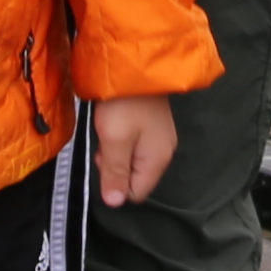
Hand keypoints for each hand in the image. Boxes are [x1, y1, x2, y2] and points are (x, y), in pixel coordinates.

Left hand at [90, 91, 178, 206]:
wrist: (135, 66)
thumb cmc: (123, 105)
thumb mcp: (114, 140)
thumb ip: (115, 173)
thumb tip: (115, 204)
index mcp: (157, 161)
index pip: (135, 193)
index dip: (116, 183)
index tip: (107, 159)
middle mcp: (164, 153)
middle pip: (134, 177)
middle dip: (115, 167)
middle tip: (106, 142)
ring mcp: (160, 138)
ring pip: (132, 161)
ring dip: (116, 152)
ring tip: (109, 129)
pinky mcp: (153, 126)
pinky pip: (135, 146)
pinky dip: (121, 140)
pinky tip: (116, 123)